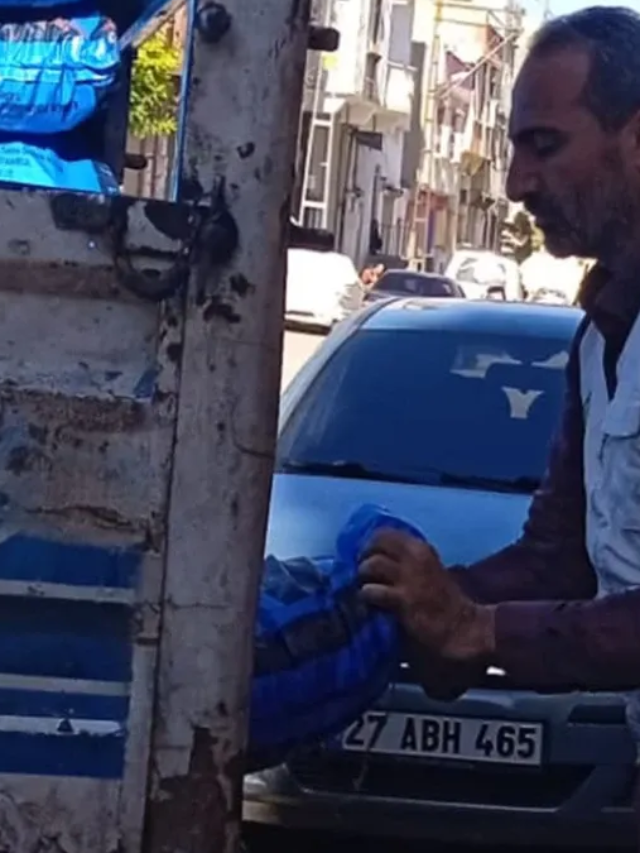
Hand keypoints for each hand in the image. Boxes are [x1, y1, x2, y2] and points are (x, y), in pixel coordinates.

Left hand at [358, 529, 494, 664]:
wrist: (462, 627)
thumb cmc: (444, 600)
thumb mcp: (428, 569)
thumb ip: (406, 561)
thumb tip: (376, 558)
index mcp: (420, 548)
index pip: (385, 532)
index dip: (371, 543)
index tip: (367, 555)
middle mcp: (415, 556)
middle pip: (375, 543)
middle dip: (364, 556)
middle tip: (363, 572)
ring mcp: (409, 577)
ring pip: (371, 565)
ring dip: (363, 578)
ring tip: (365, 588)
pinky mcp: (403, 599)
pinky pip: (372, 591)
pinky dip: (366, 596)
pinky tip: (369, 604)